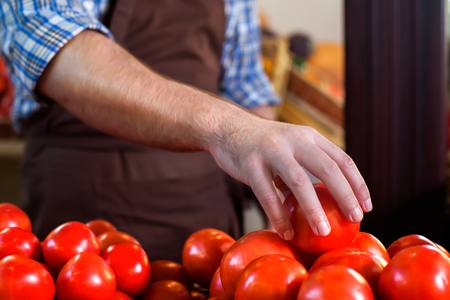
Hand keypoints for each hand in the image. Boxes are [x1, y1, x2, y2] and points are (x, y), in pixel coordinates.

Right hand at [209, 116, 371, 239]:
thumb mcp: (291, 145)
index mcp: (309, 136)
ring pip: (299, 182)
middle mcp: (294, 139)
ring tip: (323, 232)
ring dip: (314, 210)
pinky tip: (286, 233)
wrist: (228, 129)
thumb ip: (309, 164)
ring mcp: (271, 150)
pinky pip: (267, 195)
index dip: (358, 184)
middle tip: (355, 219)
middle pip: (328, 168)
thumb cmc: (264, 145)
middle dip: (345, 195)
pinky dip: (278, 216)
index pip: (342, 159)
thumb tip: (331, 199)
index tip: (366, 207)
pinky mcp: (251, 164)